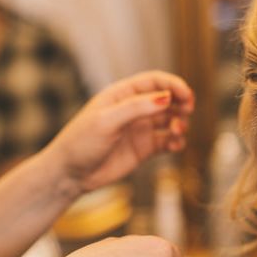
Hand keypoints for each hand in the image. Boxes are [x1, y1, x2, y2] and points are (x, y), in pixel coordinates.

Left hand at [43, 71, 193, 194]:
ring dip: (180, 123)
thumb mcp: (106, 121)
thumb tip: (166, 98)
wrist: (69, 175)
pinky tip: (175, 145)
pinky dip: (176, 142)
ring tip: (178, 131)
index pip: (154, 82)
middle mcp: (134, 110)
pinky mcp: (145, 148)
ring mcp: (140, 129)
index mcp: (122, 95)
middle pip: (167, 99)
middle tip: (187, 110)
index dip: (173, 85)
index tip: (187, 95)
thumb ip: (136, 108)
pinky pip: (168, 141)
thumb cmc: (80, 143)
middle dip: (181, 103)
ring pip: (171, 120)